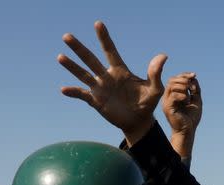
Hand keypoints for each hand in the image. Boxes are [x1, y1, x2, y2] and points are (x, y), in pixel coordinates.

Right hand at [58, 21, 166, 144]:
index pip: (110, 51)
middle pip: (90, 59)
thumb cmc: (147, 104)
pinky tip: (64, 89)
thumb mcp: (155, 89)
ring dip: (72, 66)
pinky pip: (82, 95)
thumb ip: (156, 73)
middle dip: (79, 48)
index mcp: (120, 71)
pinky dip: (73, 92)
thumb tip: (163, 56)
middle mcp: (107, 77)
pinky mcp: (96, 101)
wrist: (139, 122)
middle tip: (67, 36)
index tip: (98, 24)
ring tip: (60, 56)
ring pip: (83, 74)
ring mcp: (100, 88)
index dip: (104, 38)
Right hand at [162, 72, 202, 156]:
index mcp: (174, 94)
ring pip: (171, 86)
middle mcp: (168, 97)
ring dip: (183, 87)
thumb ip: (195, 89)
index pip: (175, 79)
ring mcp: (167, 102)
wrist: (188, 131)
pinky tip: (187, 101)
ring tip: (190, 95)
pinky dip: (182, 95)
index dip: (184, 75)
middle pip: (172, 80)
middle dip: (183, 79)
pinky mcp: (168, 108)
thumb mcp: (196, 100)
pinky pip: (173, 96)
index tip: (194, 75)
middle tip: (192, 86)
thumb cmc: (191, 118)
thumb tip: (193, 77)